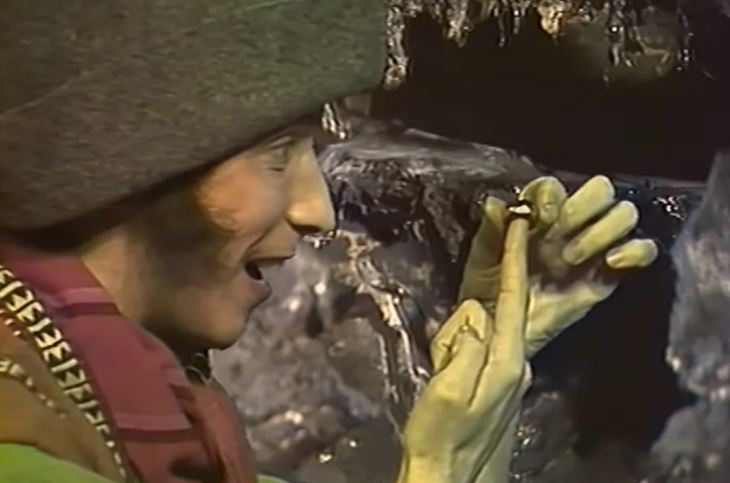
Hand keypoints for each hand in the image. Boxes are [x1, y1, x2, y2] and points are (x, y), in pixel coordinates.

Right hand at [397, 214, 532, 482]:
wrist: (449, 480)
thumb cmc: (442, 438)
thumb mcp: (447, 389)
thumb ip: (466, 345)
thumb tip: (476, 315)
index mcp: (508, 361)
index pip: (514, 297)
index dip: (515, 258)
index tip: (519, 223)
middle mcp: (517, 364)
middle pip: (493, 314)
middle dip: (467, 318)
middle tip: (442, 356)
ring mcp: (509, 375)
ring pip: (480, 332)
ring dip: (455, 344)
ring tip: (440, 373)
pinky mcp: (497, 384)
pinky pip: (477, 349)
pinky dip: (458, 353)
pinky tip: (445, 377)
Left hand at [459, 175, 657, 356]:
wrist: (501, 334)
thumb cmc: (486, 291)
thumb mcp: (480, 261)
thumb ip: (490, 231)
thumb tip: (495, 203)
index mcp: (536, 213)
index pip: (555, 186)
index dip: (553, 196)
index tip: (544, 219)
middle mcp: (568, 223)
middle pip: (599, 190)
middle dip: (585, 207)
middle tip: (561, 239)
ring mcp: (593, 247)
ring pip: (623, 214)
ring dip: (604, 230)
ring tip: (573, 259)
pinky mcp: (610, 274)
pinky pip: (642, 251)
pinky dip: (636, 251)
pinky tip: (612, 262)